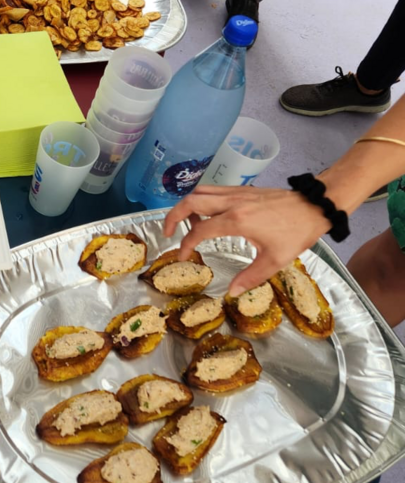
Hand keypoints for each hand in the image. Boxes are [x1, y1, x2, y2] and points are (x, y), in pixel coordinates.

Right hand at [163, 185, 330, 295]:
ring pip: (199, 192)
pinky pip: (213, 190)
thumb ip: (250, 277)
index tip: (183, 256)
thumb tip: (231, 293)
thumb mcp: (275, 260)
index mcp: (236, 221)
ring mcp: (236, 193)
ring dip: (186, 206)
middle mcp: (231, 202)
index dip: (186, 245)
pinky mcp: (242, 189)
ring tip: (187, 224)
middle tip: (167, 233)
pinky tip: (208, 215)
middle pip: (190, 202)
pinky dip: (201, 200)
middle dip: (172, 217)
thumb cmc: (296, 233)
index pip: (199, 230)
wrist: (315, 206)